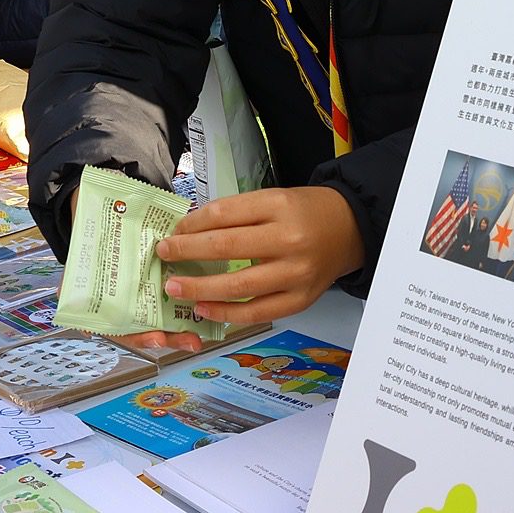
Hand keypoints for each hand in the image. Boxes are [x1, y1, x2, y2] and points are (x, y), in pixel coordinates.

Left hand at [157, 187, 364, 327]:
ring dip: (201, 289)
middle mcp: (289, 239)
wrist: (349, 229)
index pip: (225, 214)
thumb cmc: (304, 212)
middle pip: (228, 247)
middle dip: (189, 253)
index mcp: (279, 206)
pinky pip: (257, 312)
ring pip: (240, 286)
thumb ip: (236, 214)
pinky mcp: (301, 299)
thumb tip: (189, 232)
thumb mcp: (273, 199)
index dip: (192, 225)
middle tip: (164, 256)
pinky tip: (205, 309)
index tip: (172, 232)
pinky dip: (227, 313)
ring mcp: (297, 273)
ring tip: (175, 287)